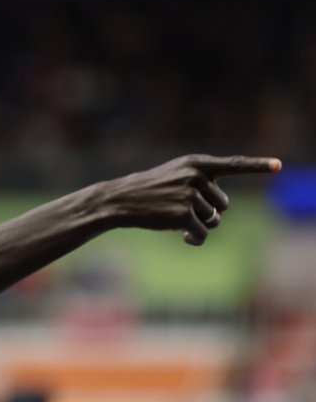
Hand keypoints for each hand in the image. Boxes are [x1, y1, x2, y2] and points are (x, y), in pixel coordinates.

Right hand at [103, 154, 281, 245]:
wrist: (120, 200)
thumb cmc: (150, 191)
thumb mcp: (175, 176)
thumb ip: (201, 184)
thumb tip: (220, 213)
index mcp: (195, 162)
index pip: (233, 164)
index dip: (258, 166)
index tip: (279, 165)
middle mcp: (195, 176)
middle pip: (223, 203)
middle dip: (209, 211)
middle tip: (184, 210)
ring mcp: (189, 194)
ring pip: (214, 219)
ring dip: (200, 224)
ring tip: (177, 218)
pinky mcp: (182, 214)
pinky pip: (203, 233)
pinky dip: (196, 238)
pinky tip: (184, 238)